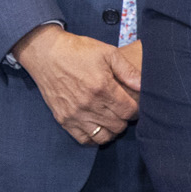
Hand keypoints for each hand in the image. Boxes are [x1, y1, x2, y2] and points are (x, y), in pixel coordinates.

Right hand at [14, 25, 138, 146]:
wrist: (47, 54)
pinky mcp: (63, 119)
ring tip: (111, 119)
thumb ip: (128, 70)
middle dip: (125, 119)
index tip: (134, 105)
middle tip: (123, 111)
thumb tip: (144, 85)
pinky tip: (97, 126)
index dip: (136, 110)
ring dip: (112, 130)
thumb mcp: (107, 52)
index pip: (129, 111)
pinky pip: (84, 140)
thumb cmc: (79, 51)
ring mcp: (75, 114)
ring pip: (103, 136)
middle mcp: (89, 104)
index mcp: (102, 88)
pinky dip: (94, 137)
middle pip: (118, 125)